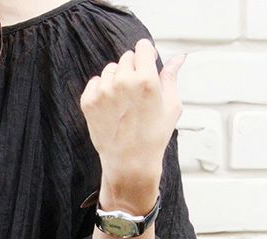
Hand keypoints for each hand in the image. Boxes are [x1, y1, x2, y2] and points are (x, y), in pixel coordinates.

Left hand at [80, 38, 185, 210]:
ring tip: (124, 104)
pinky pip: (94, 83)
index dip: (146, 55)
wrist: (130, 163)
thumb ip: (172, 77)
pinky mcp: (89, 102)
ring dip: (117, 80)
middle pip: (126, 58)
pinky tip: (111, 107)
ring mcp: (104, 92)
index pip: (142, 46)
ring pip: (110, 70)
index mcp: (146, 80)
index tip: (146, 64)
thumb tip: (177, 59)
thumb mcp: (171, 107)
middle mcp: (123, 82)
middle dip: (133, 70)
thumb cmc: (153, 138)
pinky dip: (101, 90)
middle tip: (137, 94)